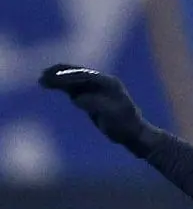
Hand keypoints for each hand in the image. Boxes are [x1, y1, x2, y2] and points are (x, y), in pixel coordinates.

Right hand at [39, 64, 156, 156]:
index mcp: (110, 83)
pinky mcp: (92, 96)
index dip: (69, 76)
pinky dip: (62, 86)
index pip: (85, 75)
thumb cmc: (125, 125)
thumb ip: (95, 104)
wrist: (133, 134)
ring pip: (74, 80)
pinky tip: (51, 85)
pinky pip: (74, 87)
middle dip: (61, 74)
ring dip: (58, 79)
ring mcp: (97, 89)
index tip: (56, 78)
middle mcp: (103, 82)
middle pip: (77, 74)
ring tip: (42, 80)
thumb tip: (77, 98)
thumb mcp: (112, 115)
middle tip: (44, 76)